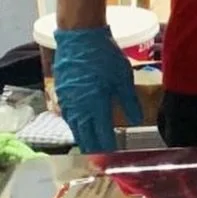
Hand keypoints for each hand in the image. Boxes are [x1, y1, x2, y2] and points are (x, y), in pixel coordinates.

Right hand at [52, 25, 139, 152]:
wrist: (79, 38)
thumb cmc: (105, 56)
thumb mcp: (123, 78)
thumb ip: (129, 101)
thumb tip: (136, 121)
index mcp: (96, 106)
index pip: (101, 134)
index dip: (107, 147)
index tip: (112, 157)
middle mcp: (79, 108)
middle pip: (85, 135)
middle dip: (92, 148)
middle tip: (98, 159)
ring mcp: (67, 101)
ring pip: (74, 126)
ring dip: (82, 137)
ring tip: (88, 147)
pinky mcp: (60, 93)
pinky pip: (67, 115)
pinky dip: (74, 124)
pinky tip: (78, 126)